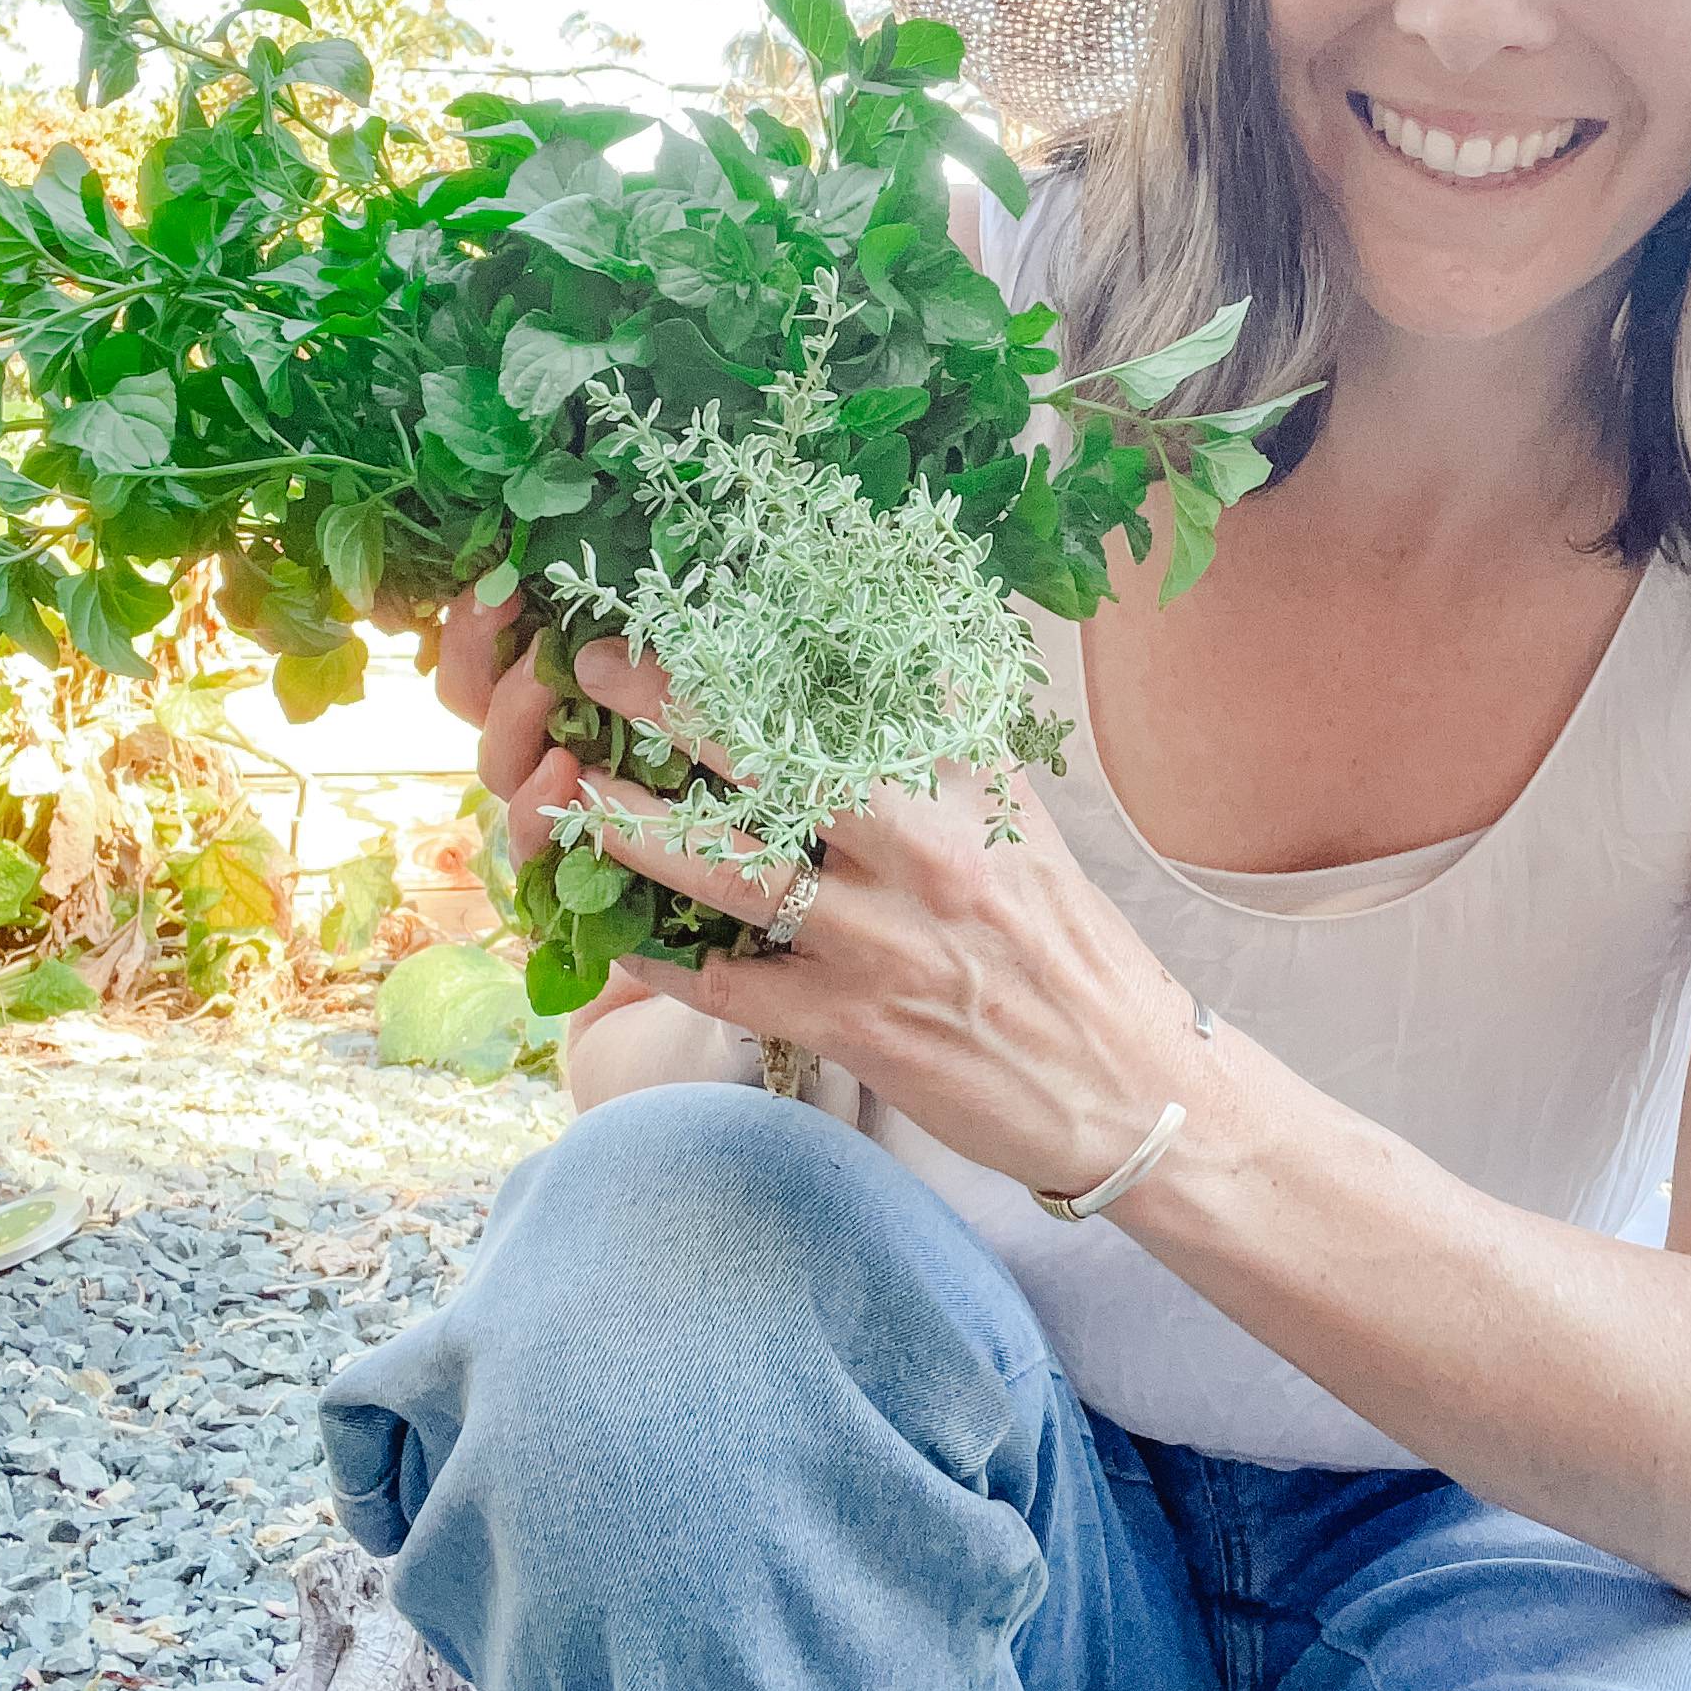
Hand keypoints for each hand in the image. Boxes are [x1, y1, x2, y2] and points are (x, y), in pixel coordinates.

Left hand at [533, 635, 1217, 1196]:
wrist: (1122, 1086)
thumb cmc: (1068, 949)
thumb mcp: (1025, 827)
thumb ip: (961, 746)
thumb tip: (916, 653)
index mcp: (962, 796)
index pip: (851, 698)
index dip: (765, 647)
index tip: (694, 604)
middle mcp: (918, 857)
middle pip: (774, 762)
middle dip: (675, 707)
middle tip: (599, 662)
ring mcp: (877, 945)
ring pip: (730, 872)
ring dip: (638, 828)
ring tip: (568, 792)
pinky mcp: (851, 1027)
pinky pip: (729, 987)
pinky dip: (661, 961)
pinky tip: (608, 932)